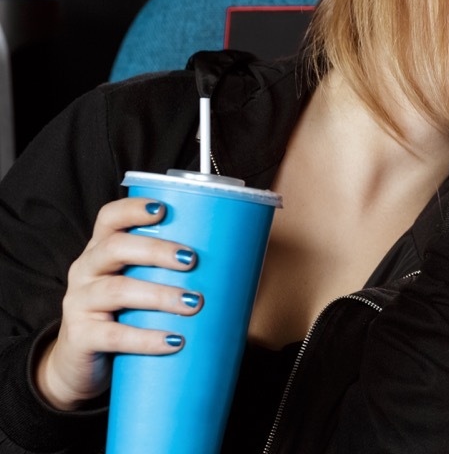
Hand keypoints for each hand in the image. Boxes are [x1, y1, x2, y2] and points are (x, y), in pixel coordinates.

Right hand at [35, 198, 201, 410]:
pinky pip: (112, 335)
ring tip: (194, 302)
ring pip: (116, 291)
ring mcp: (78, 304)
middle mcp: (86, 270)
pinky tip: (173, 341)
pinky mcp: (80, 338)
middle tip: (193, 260)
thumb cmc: (125, 315)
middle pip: (115, 248)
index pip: (109, 218)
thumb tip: (244, 259)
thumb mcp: (141, 285)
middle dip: (156, 250)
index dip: (133, 209)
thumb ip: (173, 271)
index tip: (164, 209)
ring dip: (159, 294)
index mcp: (102, 250)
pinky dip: (146, 338)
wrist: (84, 366)